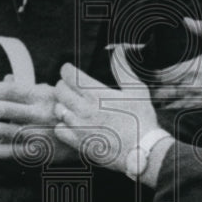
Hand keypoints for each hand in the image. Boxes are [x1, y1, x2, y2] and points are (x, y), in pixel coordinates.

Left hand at [0, 77, 75, 162]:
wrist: (91, 137)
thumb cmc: (66, 110)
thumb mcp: (53, 93)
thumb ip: (28, 86)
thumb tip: (6, 78)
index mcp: (43, 96)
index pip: (12, 90)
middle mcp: (40, 115)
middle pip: (5, 110)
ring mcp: (38, 135)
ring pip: (4, 131)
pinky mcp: (37, 154)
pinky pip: (9, 153)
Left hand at [53, 57, 159, 174]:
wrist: (143, 151)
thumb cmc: (142, 119)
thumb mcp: (137, 91)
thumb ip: (123, 70)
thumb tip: (118, 50)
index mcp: (97, 94)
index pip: (70, 75)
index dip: (67, 70)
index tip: (69, 70)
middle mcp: (85, 109)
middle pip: (60, 90)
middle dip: (63, 86)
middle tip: (70, 87)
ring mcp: (79, 127)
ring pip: (58, 109)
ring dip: (63, 105)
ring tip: (72, 106)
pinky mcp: (78, 143)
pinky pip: (59, 130)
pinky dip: (63, 126)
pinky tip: (72, 124)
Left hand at [151, 18, 201, 112]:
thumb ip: (201, 28)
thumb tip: (186, 19)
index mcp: (193, 68)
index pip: (164, 74)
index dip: (152, 75)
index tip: (146, 72)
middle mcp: (192, 85)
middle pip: (162, 90)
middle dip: (151, 88)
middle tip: (142, 85)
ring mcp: (196, 97)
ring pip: (168, 102)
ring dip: (158, 98)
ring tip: (148, 95)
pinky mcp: (201, 106)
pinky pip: (179, 109)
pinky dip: (169, 106)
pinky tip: (162, 103)